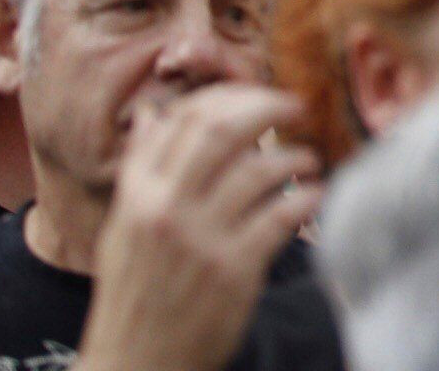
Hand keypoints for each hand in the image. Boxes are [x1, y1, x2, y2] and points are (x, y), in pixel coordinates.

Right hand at [78, 85, 319, 370]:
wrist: (137, 364)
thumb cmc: (136, 293)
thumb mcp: (123, 228)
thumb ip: (140, 170)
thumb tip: (151, 114)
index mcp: (138, 197)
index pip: (186, 120)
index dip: (230, 95)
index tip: (259, 96)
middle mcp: (166, 211)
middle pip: (224, 131)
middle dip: (268, 106)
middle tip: (296, 106)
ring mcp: (202, 240)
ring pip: (260, 170)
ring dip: (295, 157)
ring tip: (307, 160)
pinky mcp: (235, 270)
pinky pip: (282, 214)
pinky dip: (308, 196)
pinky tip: (314, 195)